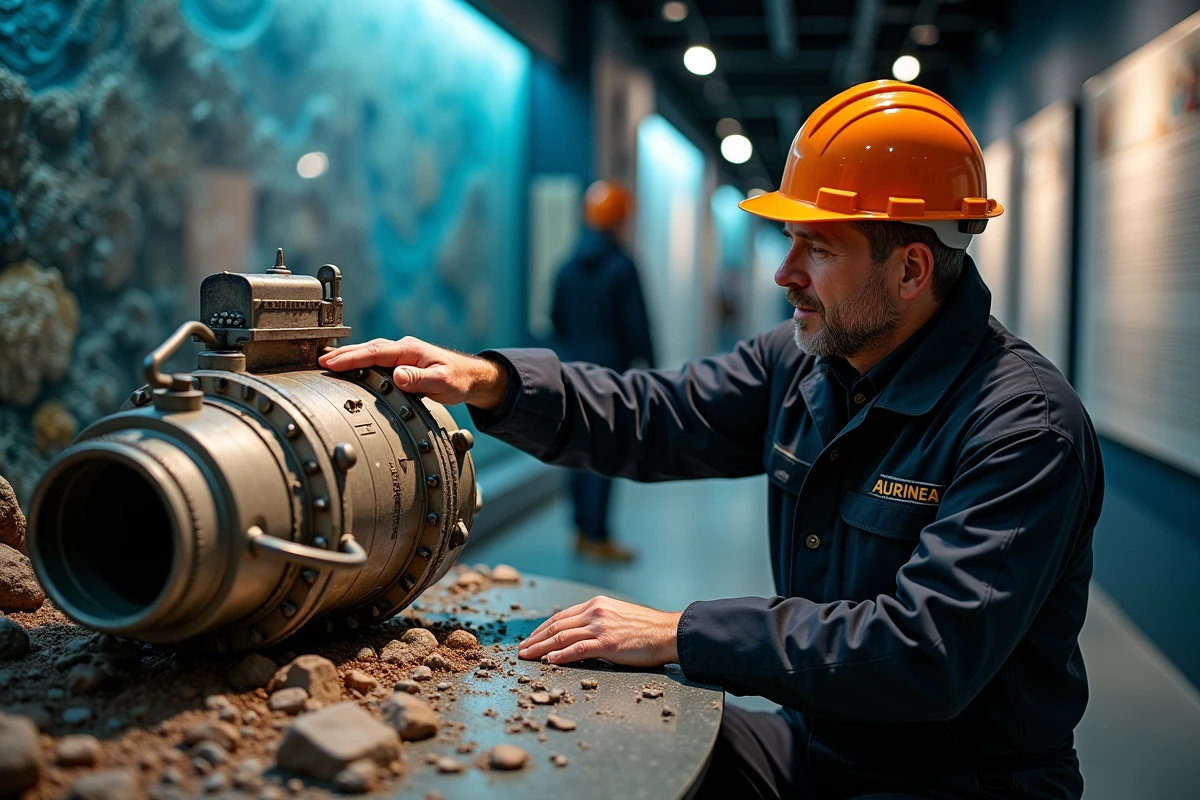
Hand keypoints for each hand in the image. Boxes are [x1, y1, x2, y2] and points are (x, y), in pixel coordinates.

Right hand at [317, 337, 508, 410]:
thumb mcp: (442, 382)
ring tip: (327, 361)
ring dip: (349, 355)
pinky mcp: (402, 361)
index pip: (376, 352)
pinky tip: (349, 364)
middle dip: (343, 354)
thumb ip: (420, 379)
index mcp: (410, 350)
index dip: (353, 357)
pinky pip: (376, 358)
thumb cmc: (458, 379)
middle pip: (368, 348)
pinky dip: (360, 359)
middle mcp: (403, 348)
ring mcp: (402, 353)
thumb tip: (398, 375)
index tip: (333, 363)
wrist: (471, 376)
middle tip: (320, 361)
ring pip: (370, 351)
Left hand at [518, 595, 681, 667]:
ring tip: (527, 656)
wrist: (669, 632)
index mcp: (597, 604)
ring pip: (562, 637)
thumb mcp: (619, 616)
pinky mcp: (607, 643)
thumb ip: (600, 621)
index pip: (562, 616)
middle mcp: (595, 612)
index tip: (532, 637)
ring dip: (540, 648)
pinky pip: (577, 650)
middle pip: (556, 626)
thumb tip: (583, 634)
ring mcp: (600, 627)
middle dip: (536, 638)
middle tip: (521, 649)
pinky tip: (549, 661)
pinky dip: (560, 656)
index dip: (543, 628)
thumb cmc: (648, 629)